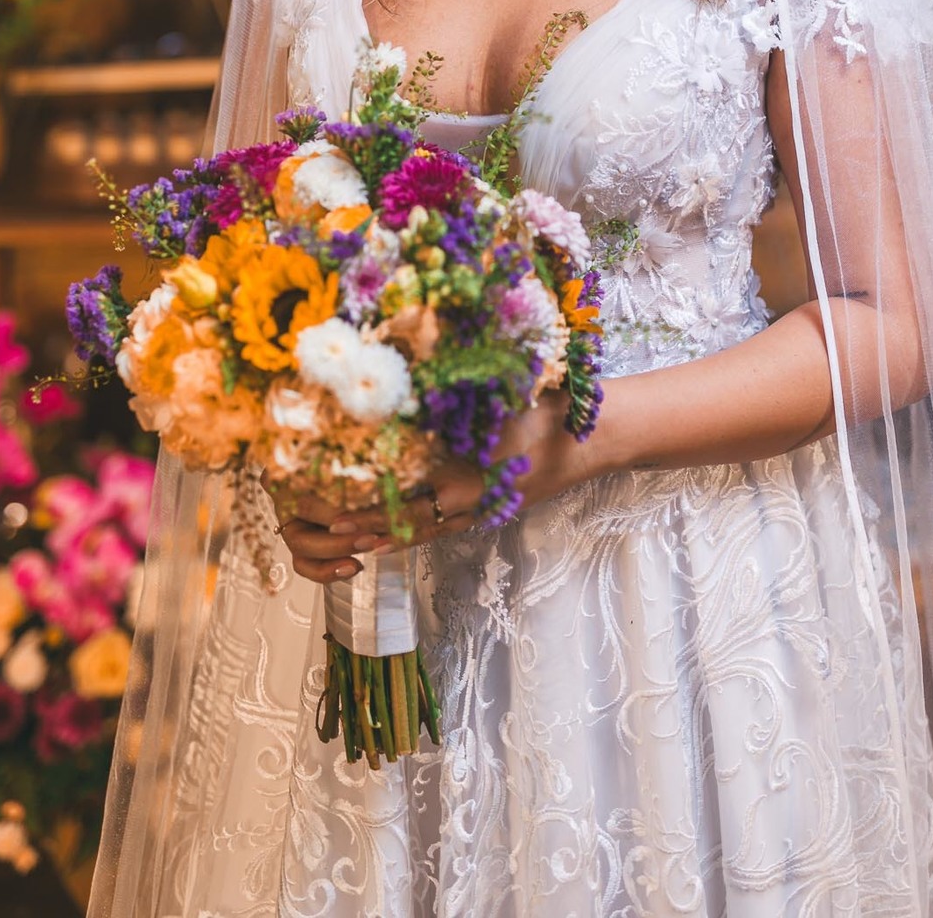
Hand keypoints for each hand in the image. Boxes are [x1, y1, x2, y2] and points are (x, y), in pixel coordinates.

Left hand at [266, 391, 588, 585]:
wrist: (602, 435)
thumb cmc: (552, 409)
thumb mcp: (504, 397)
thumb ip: (458, 404)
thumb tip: (405, 391)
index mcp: (474, 476)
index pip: (412, 503)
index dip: (373, 513)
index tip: (336, 517)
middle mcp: (477, 500)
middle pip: (414, 524)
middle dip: (372, 530)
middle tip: (330, 534)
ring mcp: (488, 509)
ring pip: (431, 531)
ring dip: (392, 536)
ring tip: (353, 541)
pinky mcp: (497, 508)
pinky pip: (451, 526)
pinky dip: (420, 530)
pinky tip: (399, 530)